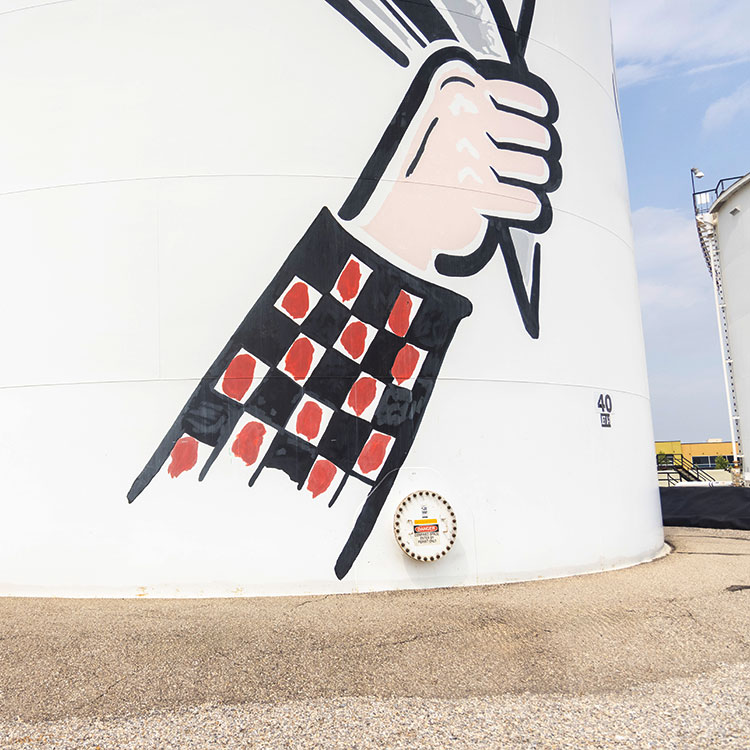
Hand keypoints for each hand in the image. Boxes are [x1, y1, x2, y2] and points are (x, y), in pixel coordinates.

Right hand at [346, 49, 560, 271]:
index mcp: (456, 95)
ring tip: (540, 177)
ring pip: (533, 167)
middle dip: (543, 146)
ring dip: (541, 174)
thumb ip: (469, 112)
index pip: (516, 95)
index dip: (536, 107)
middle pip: (531, 133)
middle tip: (545, 154)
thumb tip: (514, 117)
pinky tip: (531, 208)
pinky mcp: (477, 192)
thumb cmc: (410, 171)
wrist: (386, 210)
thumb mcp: (435, 123)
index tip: (545, 114)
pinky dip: (531, 207)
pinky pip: (523, 201)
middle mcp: (466, 120)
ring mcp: (473, 155)